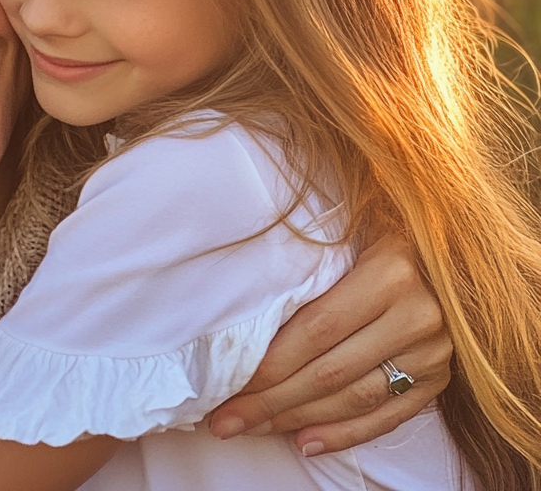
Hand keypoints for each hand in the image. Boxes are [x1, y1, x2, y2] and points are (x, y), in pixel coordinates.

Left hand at [206, 233, 450, 455]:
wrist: (448, 256)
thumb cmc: (380, 233)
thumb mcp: (350, 233)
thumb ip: (310, 266)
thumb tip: (244, 313)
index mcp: (389, 273)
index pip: (317, 330)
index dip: (270, 362)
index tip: (228, 382)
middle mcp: (416, 317)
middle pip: (330, 372)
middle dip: (271, 400)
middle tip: (225, 419)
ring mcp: (432, 354)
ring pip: (354, 399)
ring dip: (298, 419)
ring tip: (254, 428)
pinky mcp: (439, 381)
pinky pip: (388, 418)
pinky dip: (344, 434)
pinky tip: (305, 441)